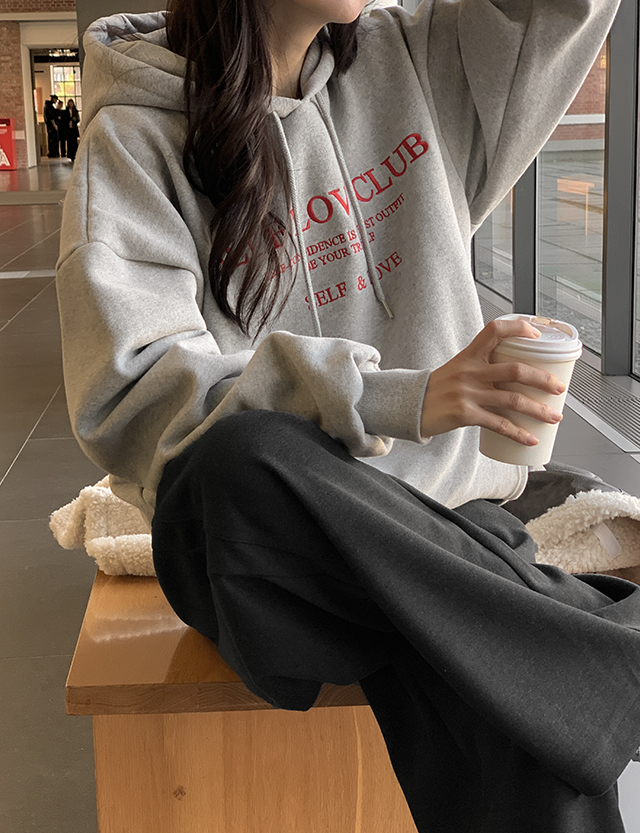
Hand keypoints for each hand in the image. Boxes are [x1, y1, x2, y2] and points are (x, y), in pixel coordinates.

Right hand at [420, 318, 565, 445]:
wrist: (411, 407)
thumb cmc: (439, 388)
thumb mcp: (458, 368)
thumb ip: (483, 367)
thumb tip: (517, 374)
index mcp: (470, 354)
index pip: (495, 330)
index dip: (519, 328)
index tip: (537, 334)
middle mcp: (471, 371)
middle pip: (516, 371)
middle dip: (543, 380)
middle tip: (560, 389)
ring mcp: (468, 393)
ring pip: (513, 400)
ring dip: (539, 410)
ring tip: (554, 417)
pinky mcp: (466, 414)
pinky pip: (499, 424)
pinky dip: (518, 433)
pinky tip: (531, 439)